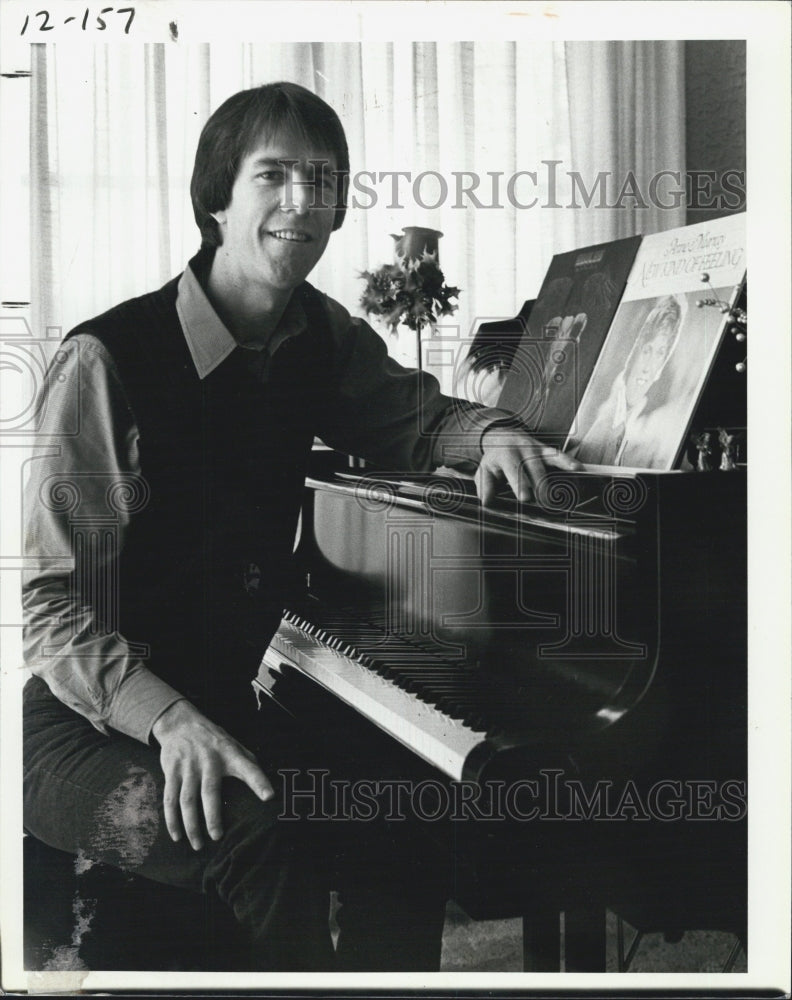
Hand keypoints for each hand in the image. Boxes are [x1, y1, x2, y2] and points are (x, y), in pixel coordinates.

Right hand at [152, 700, 273, 850]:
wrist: (181, 723)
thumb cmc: (214, 740)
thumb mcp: (234, 745)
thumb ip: (249, 763)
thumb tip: (267, 787)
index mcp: (229, 754)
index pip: (248, 768)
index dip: (259, 782)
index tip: (269, 796)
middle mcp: (208, 760)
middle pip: (210, 792)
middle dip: (213, 817)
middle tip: (217, 837)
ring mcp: (188, 766)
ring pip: (187, 800)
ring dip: (191, 825)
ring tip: (198, 844)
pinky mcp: (172, 771)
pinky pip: (170, 799)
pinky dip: (172, 819)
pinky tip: (177, 835)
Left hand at [477, 426, 581, 504]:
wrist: (503, 436)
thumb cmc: (495, 459)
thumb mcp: (485, 471)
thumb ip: (485, 487)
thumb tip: (487, 502)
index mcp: (506, 454)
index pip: (513, 469)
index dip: (519, 483)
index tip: (525, 498)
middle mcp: (523, 449)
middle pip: (535, 467)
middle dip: (541, 484)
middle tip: (545, 502)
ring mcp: (537, 448)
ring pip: (550, 459)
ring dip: (559, 472)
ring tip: (569, 485)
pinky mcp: (547, 450)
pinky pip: (559, 455)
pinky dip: (569, 462)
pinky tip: (579, 470)